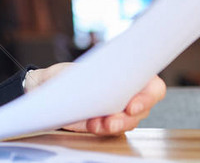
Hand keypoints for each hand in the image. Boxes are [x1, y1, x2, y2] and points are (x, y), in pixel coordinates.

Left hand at [24, 62, 166, 135]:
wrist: (46, 88)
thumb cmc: (65, 75)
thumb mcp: (75, 70)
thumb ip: (89, 76)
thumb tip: (94, 82)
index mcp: (129, 75)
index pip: (153, 87)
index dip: (148, 97)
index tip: (131, 105)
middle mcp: (129, 94)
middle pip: (142, 110)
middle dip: (126, 118)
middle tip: (110, 121)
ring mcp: (119, 110)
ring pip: (128, 122)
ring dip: (114, 125)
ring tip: (96, 124)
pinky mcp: (107, 123)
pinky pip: (111, 129)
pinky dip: (102, 129)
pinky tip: (92, 126)